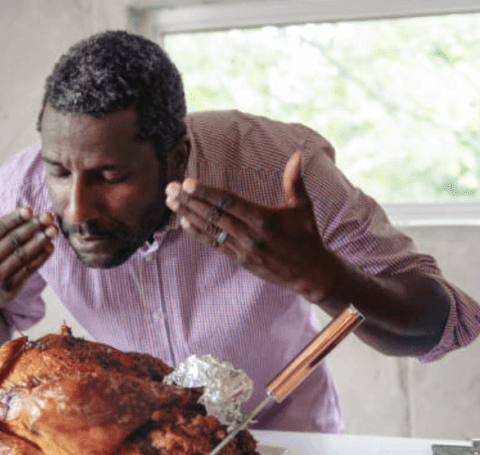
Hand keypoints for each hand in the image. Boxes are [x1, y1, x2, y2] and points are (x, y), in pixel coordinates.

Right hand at [0, 189, 58, 317]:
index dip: (15, 219)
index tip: (30, 209)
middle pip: (14, 241)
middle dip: (33, 227)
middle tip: (49, 216)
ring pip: (23, 255)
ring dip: (41, 241)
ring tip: (53, 230)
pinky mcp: (11, 288)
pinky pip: (29, 270)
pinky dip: (41, 258)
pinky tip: (50, 247)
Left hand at [165, 152, 342, 301]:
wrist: (311, 274)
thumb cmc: (307, 236)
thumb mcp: (303, 207)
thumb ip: (295, 181)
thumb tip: (298, 155)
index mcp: (264, 218)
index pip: (229, 202)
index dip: (206, 193)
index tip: (187, 183)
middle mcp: (250, 235)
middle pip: (213, 214)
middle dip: (188, 201)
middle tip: (169, 188)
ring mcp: (243, 249)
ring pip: (209, 229)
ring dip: (187, 214)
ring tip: (170, 202)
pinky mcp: (239, 260)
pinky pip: (213, 244)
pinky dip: (197, 233)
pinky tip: (183, 221)